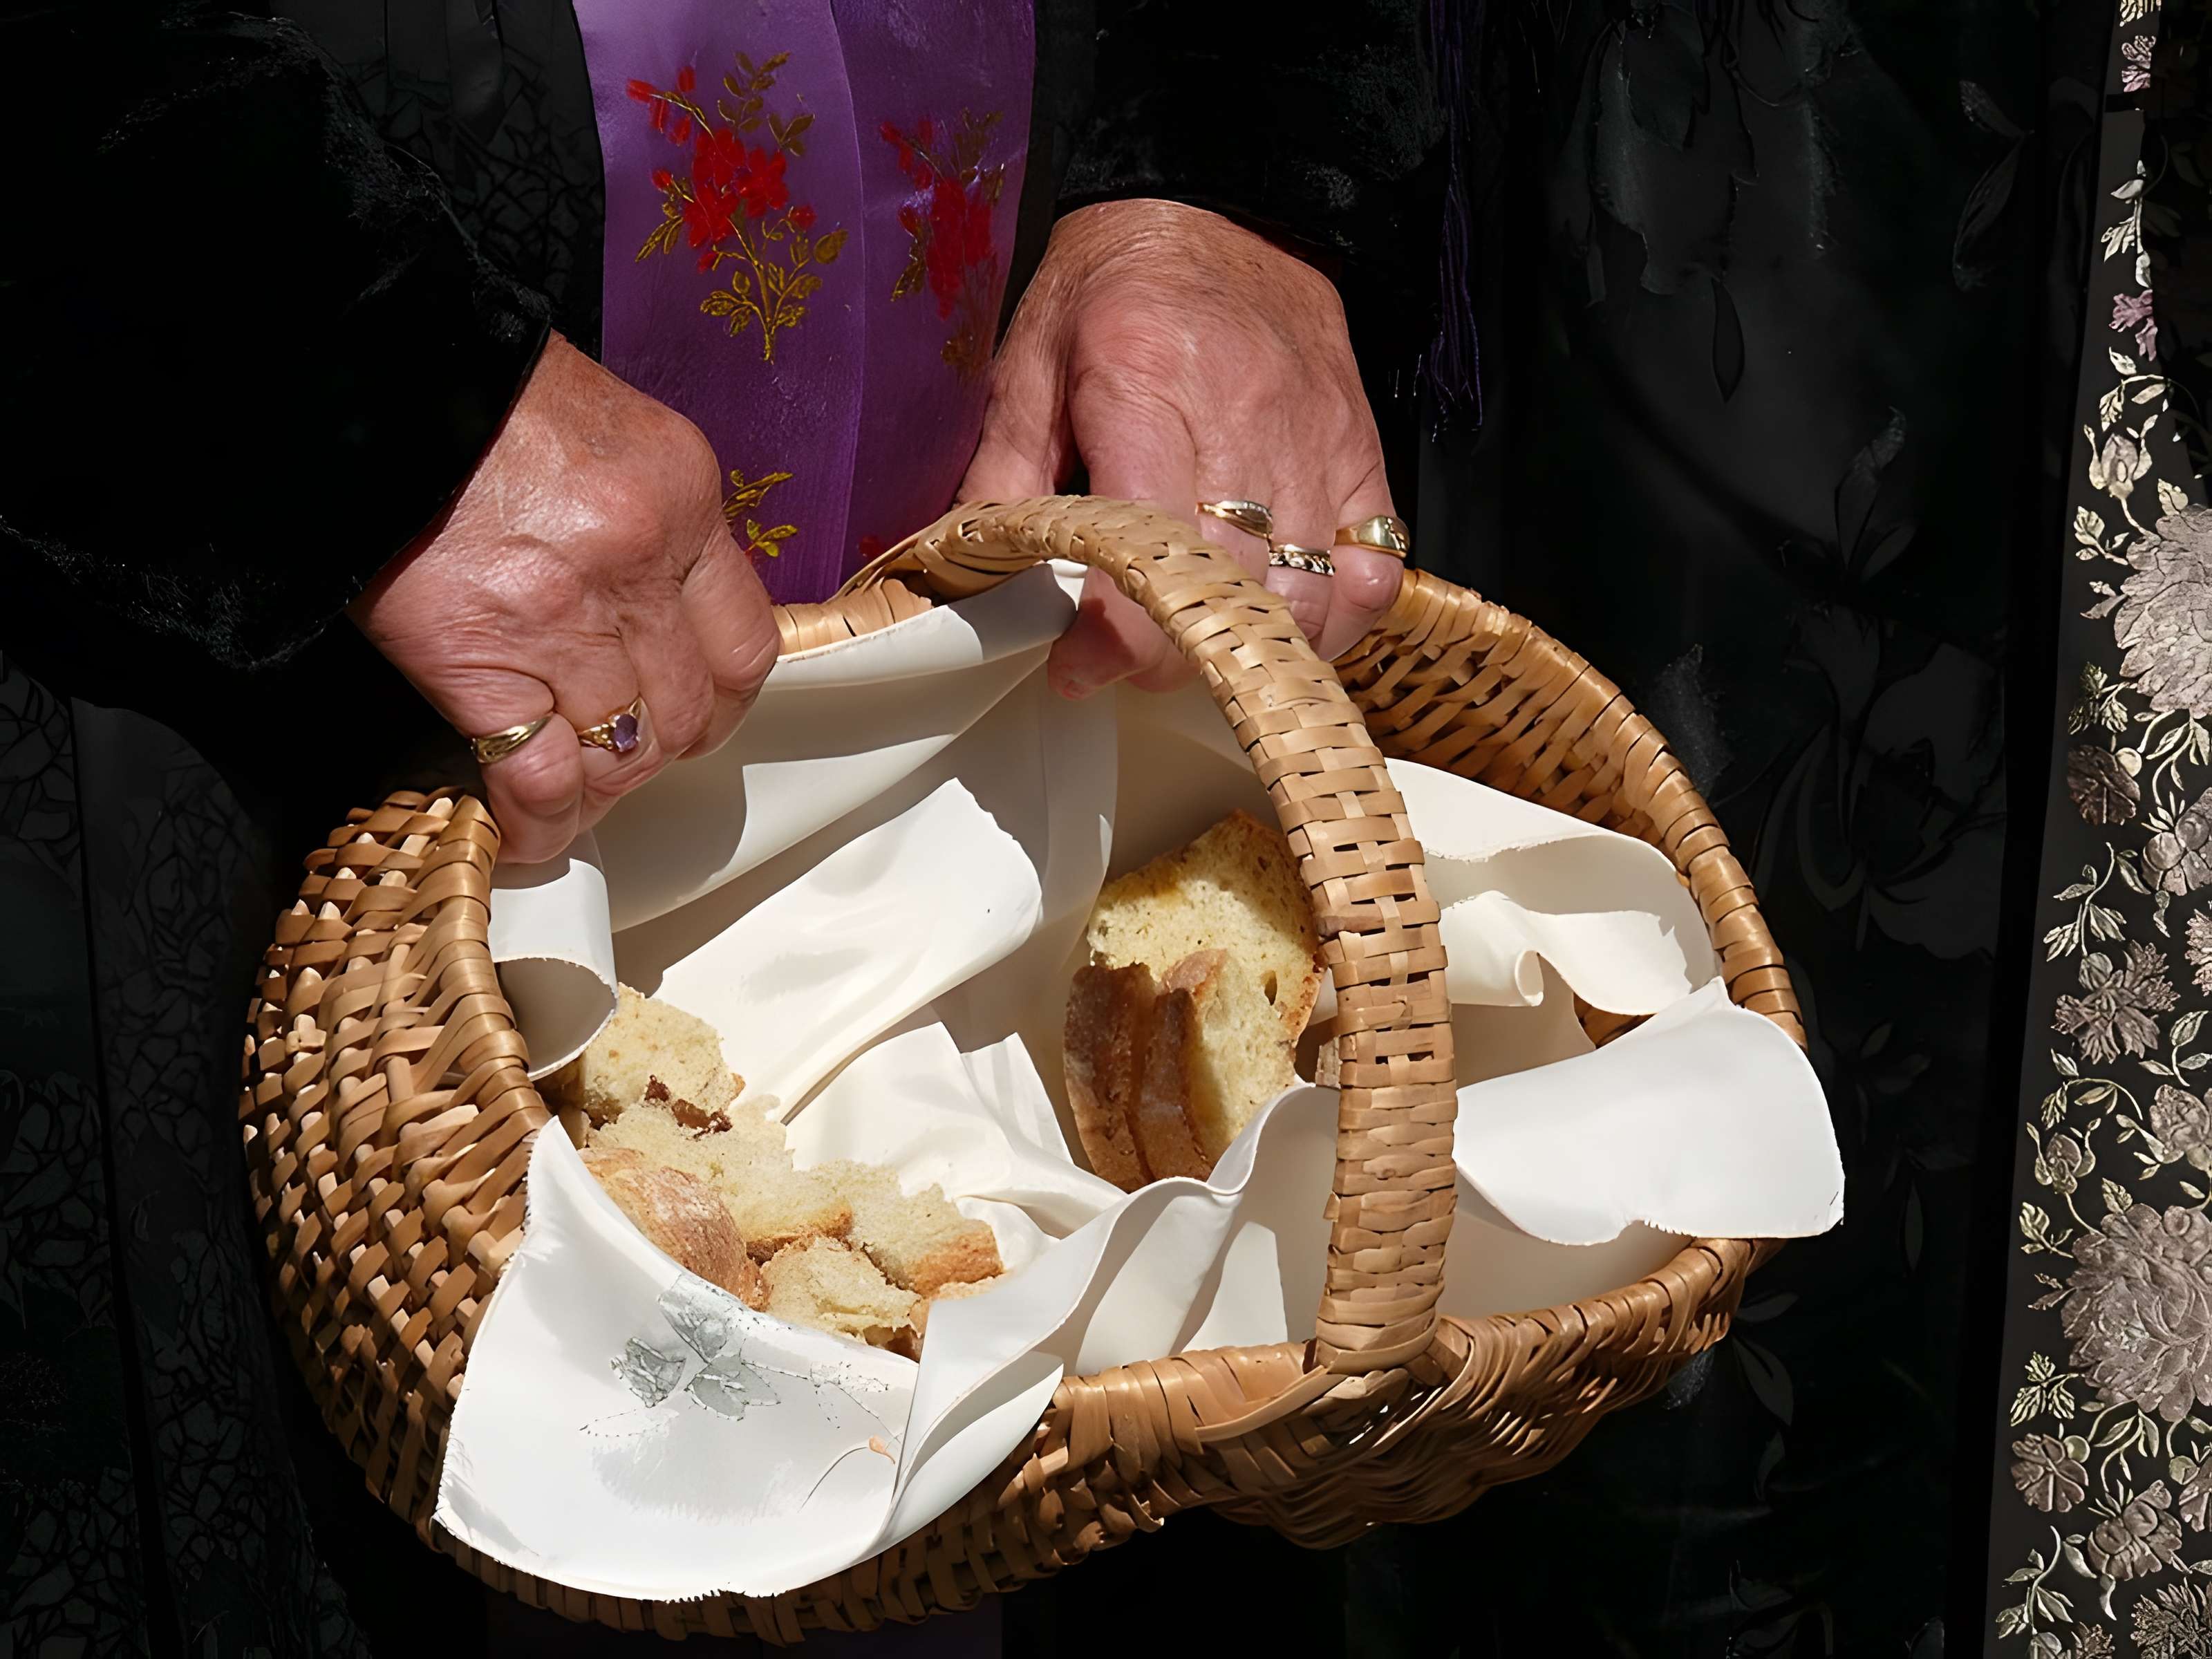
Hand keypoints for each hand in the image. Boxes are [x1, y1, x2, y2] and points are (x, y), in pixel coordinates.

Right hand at [352, 334, 778, 863]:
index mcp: (681, 497)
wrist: (366, 363)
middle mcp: (639, 563)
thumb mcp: (602, 435)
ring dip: (600, 793)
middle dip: (657, 752)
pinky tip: (524, 837)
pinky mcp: (480, 661)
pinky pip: (539, 780)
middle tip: (614, 756)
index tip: (687, 716)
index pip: (745, 641)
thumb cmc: (474, 390)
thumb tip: (651, 608)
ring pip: (623, 757)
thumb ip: (643, 523)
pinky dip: (539, 825)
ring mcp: (564, 618)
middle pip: (690, 712)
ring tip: (568, 797)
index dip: (719, 700)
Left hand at [959, 199, 1403, 694]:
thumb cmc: (1115, 286)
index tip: (1077, 666)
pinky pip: (1373, 572)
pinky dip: (1335, 621)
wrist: (1224, 204)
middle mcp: (1242, 422)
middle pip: (1226, 593)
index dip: (1113, 639)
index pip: (1148, 553)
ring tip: (1198, 642)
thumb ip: (1000, 479)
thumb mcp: (1030, 366)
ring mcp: (1315, 444)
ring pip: (1305, 598)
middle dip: (1170, 655)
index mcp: (1144, 392)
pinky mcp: (1362, 455)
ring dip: (1250, 647)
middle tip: (1126, 657)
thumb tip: (966, 574)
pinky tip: (1282, 620)